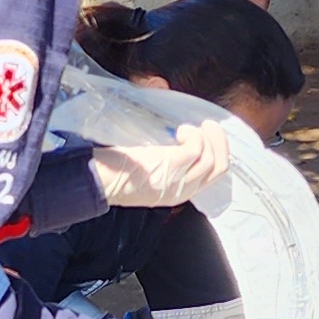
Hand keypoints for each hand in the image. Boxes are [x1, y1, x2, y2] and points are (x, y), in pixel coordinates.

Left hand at [85, 118, 231, 207]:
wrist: (98, 182)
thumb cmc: (117, 174)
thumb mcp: (150, 174)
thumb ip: (167, 165)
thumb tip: (178, 143)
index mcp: (179, 193)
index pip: (213, 176)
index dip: (219, 153)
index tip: (210, 136)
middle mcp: (183, 191)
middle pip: (220, 168)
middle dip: (220, 142)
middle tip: (209, 126)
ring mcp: (178, 181)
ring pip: (212, 158)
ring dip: (207, 137)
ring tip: (192, 127)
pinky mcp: (171, 167)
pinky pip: (196, 149)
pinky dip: (193, 135)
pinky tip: (181, 130)